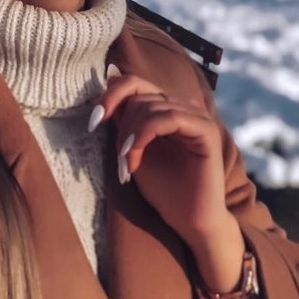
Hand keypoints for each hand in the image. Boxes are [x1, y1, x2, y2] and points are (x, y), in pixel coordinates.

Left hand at [88, 65, 245, 290]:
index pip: (135, 83)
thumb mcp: (132, 148)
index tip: (93, 122)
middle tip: (117, 157)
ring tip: (125, 164)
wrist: (189, 222)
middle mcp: (183, 107)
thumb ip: (123, 118)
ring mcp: (197, 117)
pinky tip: (133, 157)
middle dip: (120, 122)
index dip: (111, 95)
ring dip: (130, 135)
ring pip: (150, 105)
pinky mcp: (206, 130)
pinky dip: (144, 134)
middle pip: (139, 91)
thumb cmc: (163, 189)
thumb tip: (108, 77)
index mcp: (167, 109)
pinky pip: (168, 117)